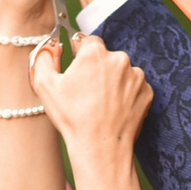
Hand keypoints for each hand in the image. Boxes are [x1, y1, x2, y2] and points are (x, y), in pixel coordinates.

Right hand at [33, 34, 149, 162]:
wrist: (100, 147)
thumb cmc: (72, 118)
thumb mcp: (45, 86)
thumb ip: (43, 58)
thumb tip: (49, 47)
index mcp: (95, 52)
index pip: (88, 41)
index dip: (80, 56)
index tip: (78, 73)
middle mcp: (119, 58)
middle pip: (106, 57)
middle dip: (97, 70)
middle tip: (87, 94)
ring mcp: (137, 76)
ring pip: (121, 73)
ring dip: (113, 83)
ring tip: (101, 105)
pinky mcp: (147, 92)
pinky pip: (134, 88)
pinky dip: (126, 96)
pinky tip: (114, 110)